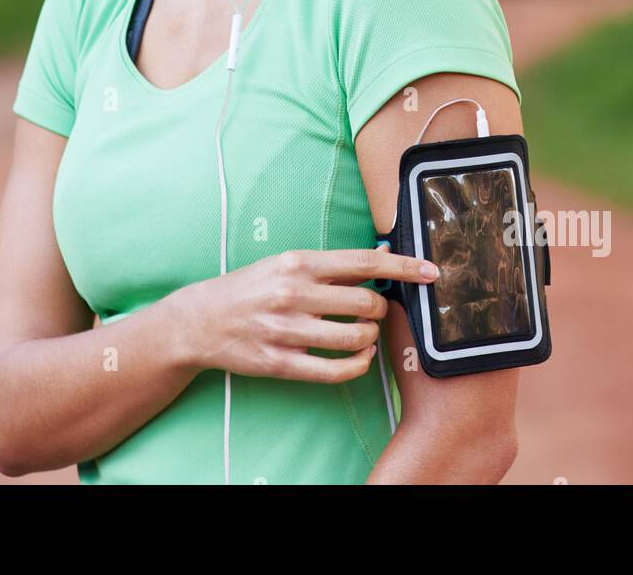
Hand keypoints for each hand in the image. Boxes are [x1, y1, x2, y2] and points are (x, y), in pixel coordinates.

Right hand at [175, 244, 437, 383]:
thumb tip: (379, 262)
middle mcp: (293, 293)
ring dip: (371, 337)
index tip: (431, 271)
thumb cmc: (250, 288)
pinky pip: (334, 370)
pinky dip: (358, 366)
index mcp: (298, 262)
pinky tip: (361, 357)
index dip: (404, 266)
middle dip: (382, 308)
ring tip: (367, 334)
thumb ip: (329, 266)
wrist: (200, 320)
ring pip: (354, 337)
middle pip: (365, 301)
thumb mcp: (285, 264)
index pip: (364, 261)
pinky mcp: (280, 362)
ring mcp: (286, 330)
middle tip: (378, 309)